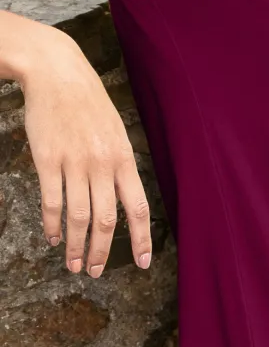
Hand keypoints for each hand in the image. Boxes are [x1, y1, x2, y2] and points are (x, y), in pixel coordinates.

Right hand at [20, 28, 152, 275]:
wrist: (58, 74)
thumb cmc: (88, 103)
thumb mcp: (115, 130)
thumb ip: (119, 164)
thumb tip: (123, 197)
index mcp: (123, 157)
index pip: (138, 206)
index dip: (142, 238)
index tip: (143, 262)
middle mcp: (102, 163)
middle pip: (107, 220)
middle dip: (103, 251)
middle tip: (97, 272)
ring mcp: (74, 163)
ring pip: (79, 217)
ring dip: (77, 246)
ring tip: (74, 264)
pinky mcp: (47, 160)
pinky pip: (52, 202)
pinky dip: (52, 225)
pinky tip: (53, 237)